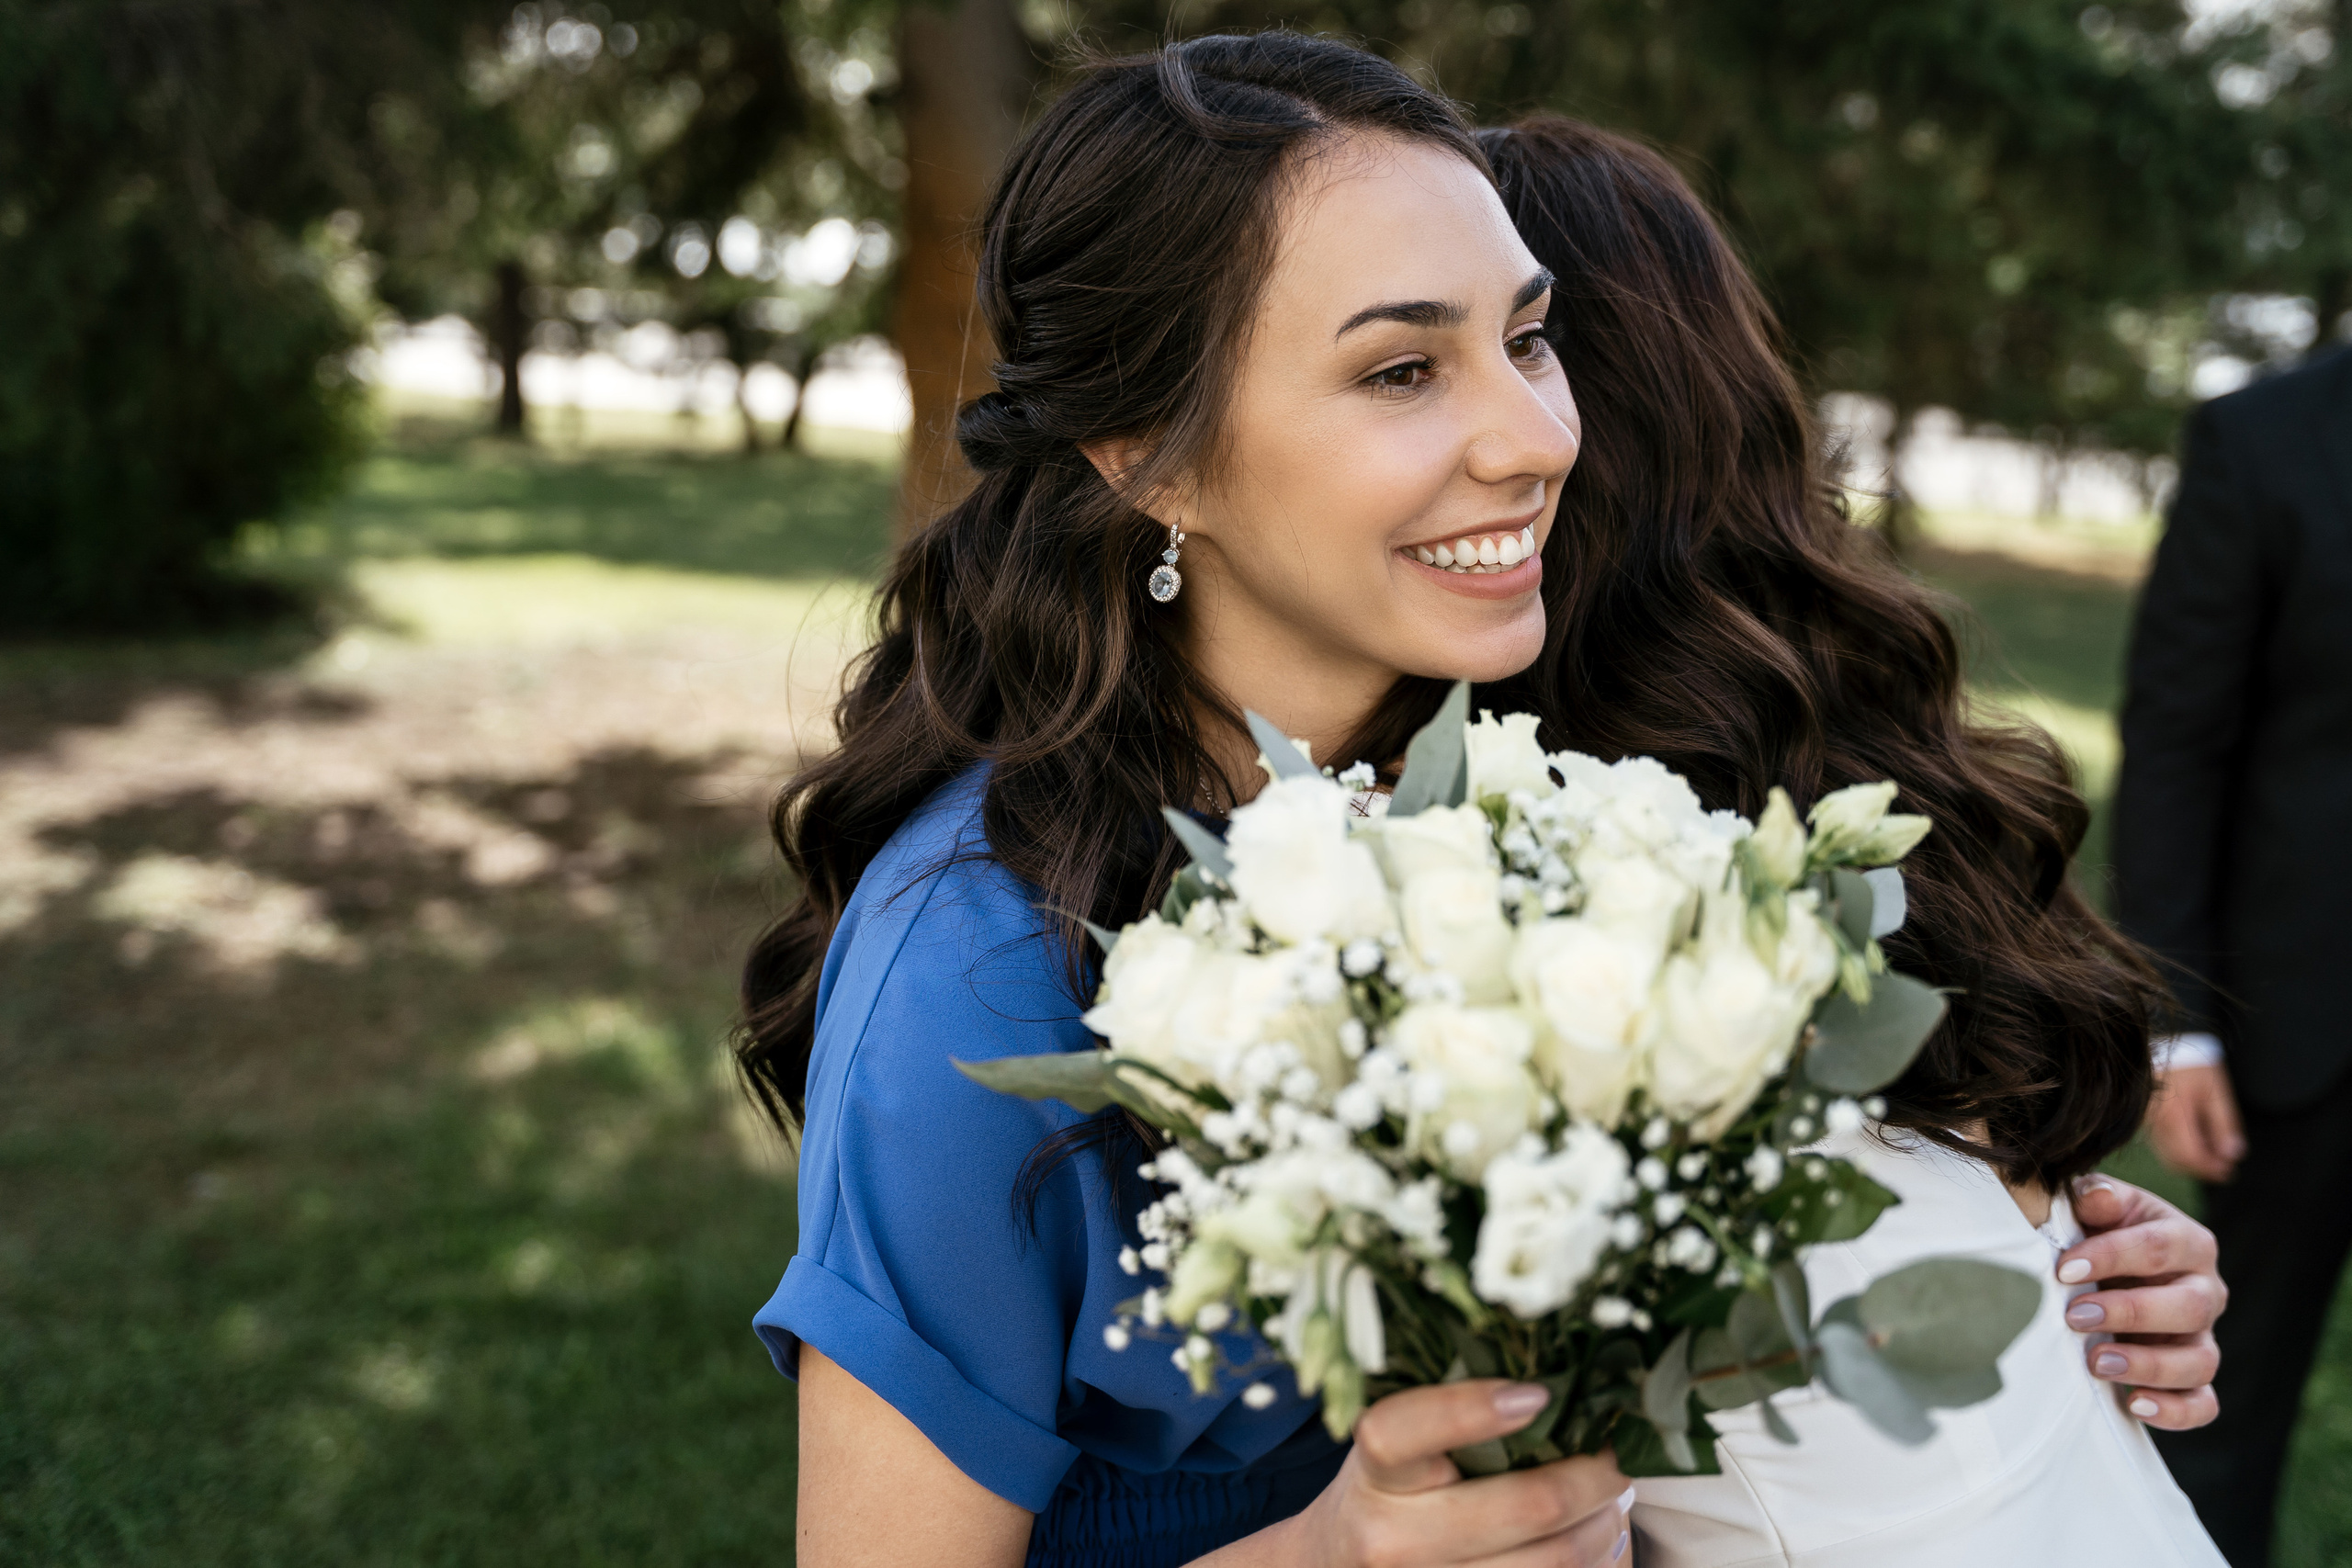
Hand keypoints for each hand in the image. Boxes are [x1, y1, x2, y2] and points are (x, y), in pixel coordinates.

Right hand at [1266, 1381, 1633, 1566]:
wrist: (1338, 1567)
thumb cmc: (1385, 1490)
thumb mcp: (1396, 1445)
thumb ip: (1446, 1412)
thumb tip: (1552, 1377)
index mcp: (1373, 1475)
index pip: (1401, 1434)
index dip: (1469, 1410)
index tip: (1535, 1393)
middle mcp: (1393, 1540)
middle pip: (1525, 1507)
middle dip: (1593, 1474)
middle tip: (1618, 1449)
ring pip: (1553, 1559)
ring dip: (1602, 1524)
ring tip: (1609, 1496)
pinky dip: (1588, 1560)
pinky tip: (1590, 1535)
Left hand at [2057, 1175, 2224, 1430]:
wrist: (2106, 1269)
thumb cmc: (2100, 1231)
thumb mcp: (2097, 1205)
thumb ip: (2099, 1196)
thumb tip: (2097, 1197)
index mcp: (2188, 1241)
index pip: (2159, 1247)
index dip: (2111, 1256)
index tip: (2064, 1269)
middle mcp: (2205, 1291)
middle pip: (2189, 1306)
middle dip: (2131, 1312)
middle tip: (2075, 1316)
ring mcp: (2202, 1338)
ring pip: (2200, 1361)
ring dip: (2149, 1365)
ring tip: (2097, 1363)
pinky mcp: (2193, 1378)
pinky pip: (2202, 1403)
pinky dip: (2176, 1411)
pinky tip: (2135, 1405)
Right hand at [2145, 1063, 2244, 1182]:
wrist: (2157, 1041)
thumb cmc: (2192, 1064)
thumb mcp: (2215, 1091)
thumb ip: (2224, 1124)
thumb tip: (2232, 1155)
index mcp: (2172, 1116)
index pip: (2191, 1156)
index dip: (2211, 1169)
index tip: (2229, 1172)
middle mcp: (2153, 1123)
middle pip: (2176, 1161)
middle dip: (2202, 1169)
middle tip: (2224, 1170)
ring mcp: (2144, 1122)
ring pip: (2166, 1155)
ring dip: (2190, 1163)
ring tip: (2214, 1158)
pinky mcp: (2141, 1119)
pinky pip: (2159, 1145)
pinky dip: (2178, 1152)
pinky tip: (2195, 1145)